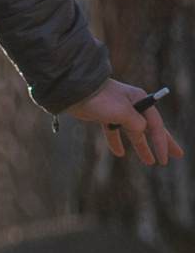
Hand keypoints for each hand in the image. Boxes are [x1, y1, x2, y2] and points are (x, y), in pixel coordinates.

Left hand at [65, 80, 183, 166]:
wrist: (75, 90)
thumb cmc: (101, 98)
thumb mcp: (123, 112)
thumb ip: (135, 123)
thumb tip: (141, 132)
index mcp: (141, 100)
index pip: (156, 126)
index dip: (161, 143)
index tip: (165, 159)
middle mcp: (133, 105)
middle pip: (151, 128)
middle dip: (163, 143)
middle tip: (177, 155)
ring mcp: (119, 111)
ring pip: (133, 132)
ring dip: (141, 146)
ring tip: (150, 161)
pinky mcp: (105, 116)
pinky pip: (114, 132)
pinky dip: (117, 142)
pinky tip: (120, 153)